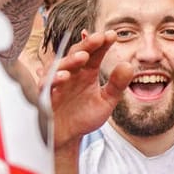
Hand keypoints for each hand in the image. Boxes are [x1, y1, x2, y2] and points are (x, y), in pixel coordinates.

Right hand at [48, 30, 132, 147]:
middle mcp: (71, 74)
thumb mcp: (106, 102)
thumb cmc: (83, 116)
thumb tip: (128, 65)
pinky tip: (64, 77)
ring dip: (71, 60)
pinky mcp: (45, 96)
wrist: (67, 138)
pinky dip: (53, 80)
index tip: (113, 35)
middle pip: (76, 53)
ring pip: (60, 66)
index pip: (95, 53)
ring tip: (83, 56)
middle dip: (87, 44)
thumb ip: (117, 85)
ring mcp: (57, 83)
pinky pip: (46, 85)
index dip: (102, 44)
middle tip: (99, 37)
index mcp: (86, 72)